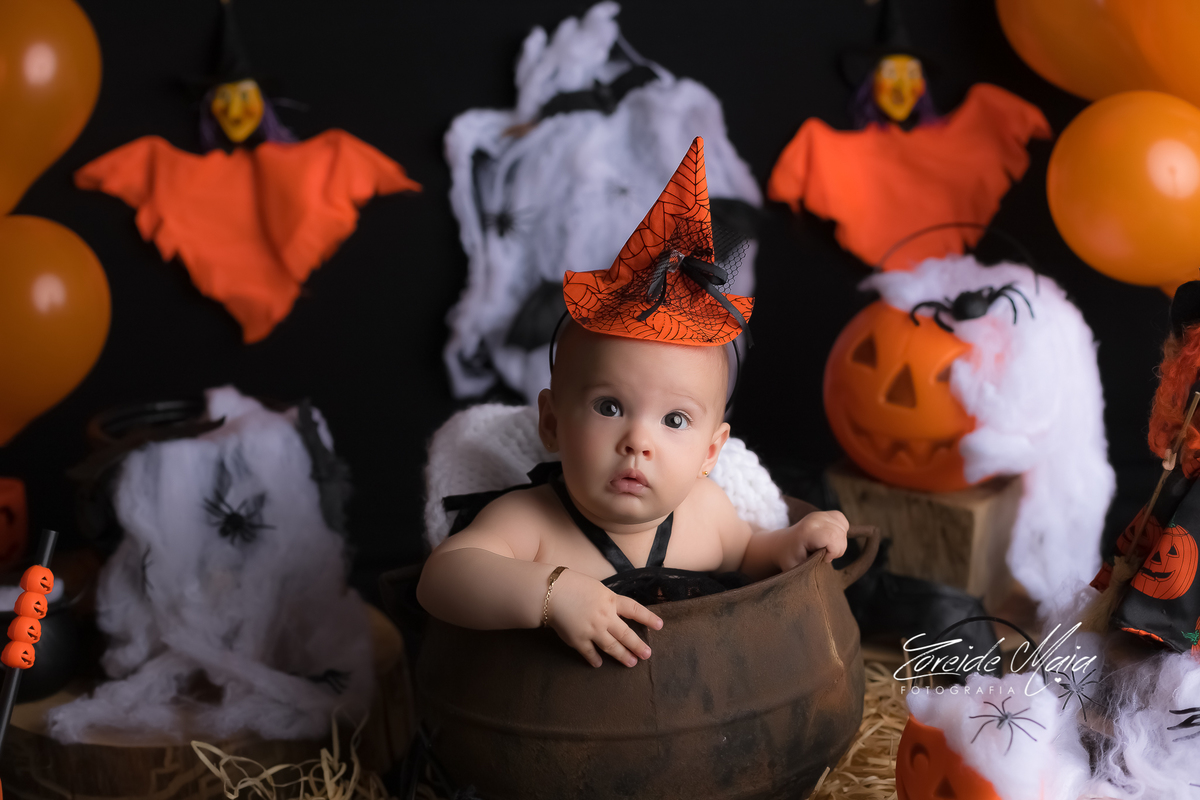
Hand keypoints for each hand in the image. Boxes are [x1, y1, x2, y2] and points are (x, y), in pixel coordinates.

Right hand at [545, 569, 662, 667]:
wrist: (551, 593)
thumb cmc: (572, 585)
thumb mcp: (596, 587)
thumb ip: (607, 600)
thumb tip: (616, 608)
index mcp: (610, 600)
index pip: (635, 610)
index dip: (648, 618)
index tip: (660, 625)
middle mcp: (605, 617)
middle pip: (626, 634)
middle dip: (638, 646)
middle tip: (647, 654)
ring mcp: (593, 630)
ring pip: (612, 647)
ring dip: (623, 656)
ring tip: (631, 663)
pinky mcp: (579, 640)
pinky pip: (590, 653)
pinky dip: (594, 659)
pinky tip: (598, 664)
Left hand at [777, 510, 849, 571]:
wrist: (783, 544)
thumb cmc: (789, 557)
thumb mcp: (797, 567)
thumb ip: (813, 566)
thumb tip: (827, 561)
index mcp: (807, 531)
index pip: (833, 537)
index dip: (833, 551)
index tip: (823, 559)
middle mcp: (815, 519)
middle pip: (840, 534)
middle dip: (837, 550)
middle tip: (823, 555)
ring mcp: (821, 514)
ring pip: (844, 529)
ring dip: (839, 543)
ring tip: (825, 548)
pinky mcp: (826, 514)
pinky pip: (843, 522)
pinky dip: (841, 532)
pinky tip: (830, 539)